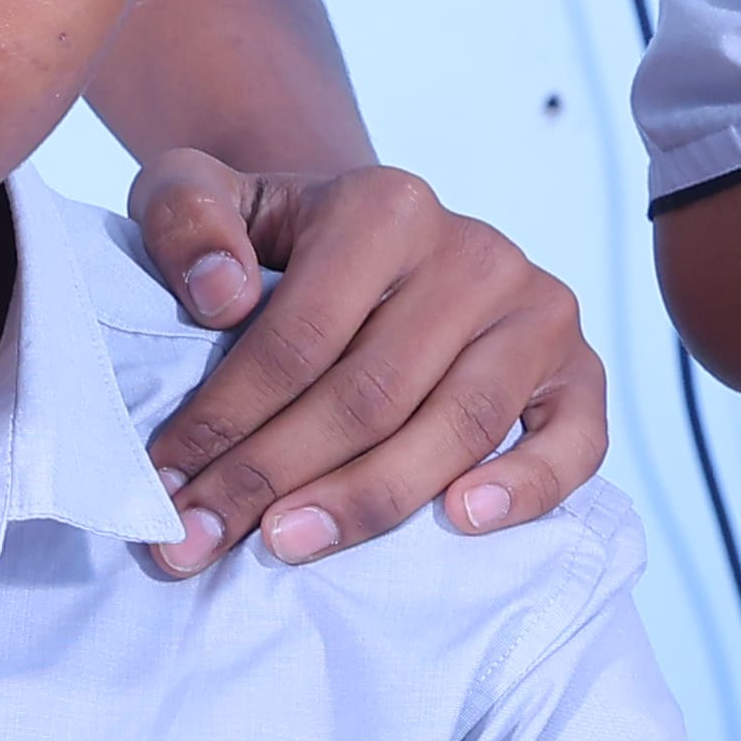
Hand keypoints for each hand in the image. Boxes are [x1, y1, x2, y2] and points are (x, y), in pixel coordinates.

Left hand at [129, 156, 612, 570]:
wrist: (369, 239)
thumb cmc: (271, 236)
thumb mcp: (198, 194)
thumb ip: (184, 218)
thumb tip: (221, 297)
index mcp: (384, 207)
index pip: (297, 337)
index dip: (224, 420)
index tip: (162, 488)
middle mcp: (474, 252)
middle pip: (369, 394)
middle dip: (273, 478)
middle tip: (199, 542)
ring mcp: (537, 311)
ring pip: (455, 428)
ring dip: (366, 501)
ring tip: (285, 546)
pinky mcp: (579, 369)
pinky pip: (575, 442)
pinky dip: (526, 488)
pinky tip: (461, 523)